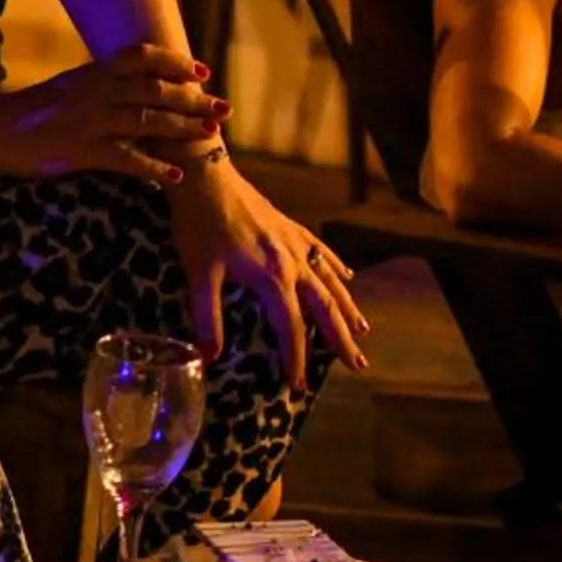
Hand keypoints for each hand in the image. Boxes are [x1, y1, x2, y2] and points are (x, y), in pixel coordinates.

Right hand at [0, 44, 227, 184]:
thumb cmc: (32, 110)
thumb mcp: (69, 86)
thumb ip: (102, 83)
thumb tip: (138, 83)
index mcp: (93, 72)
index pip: (142, 56)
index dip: (175, 61)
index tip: (202, 70)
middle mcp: (95, 91)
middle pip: (154, 89)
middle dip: (193, 99)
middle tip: (224, 109)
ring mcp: (88, 121)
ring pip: (146, 120)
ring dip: (183, 129)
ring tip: (210, 137)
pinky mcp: (79, 151)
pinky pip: (124, 159)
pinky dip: (153, 168)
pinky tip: (174, 177)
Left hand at [166, 161, 370, 386]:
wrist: (205, 176)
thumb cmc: (199, 224)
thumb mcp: (198, 272)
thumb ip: (206, 317)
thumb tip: (209, 356)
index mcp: (272, 277)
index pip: (290, 327)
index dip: (295, 359)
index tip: (298, 386)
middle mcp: (292, 262)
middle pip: (324, 308)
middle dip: (341, 339)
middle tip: (358, 365)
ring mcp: (294, 243)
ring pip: (330, 281)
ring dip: (348, 308)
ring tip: (363, 331)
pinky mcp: (290, 227)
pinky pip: (322, 252)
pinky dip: (336, 267)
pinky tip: (348, 277)